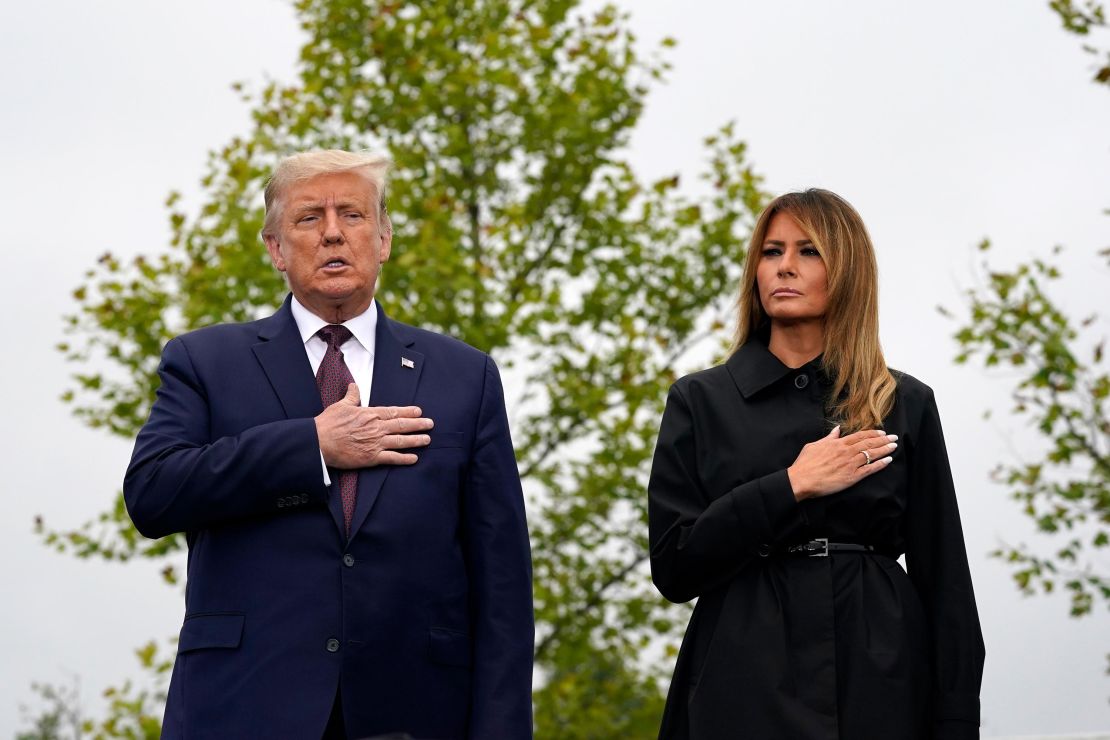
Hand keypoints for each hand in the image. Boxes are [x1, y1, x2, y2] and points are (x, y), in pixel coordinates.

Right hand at [314, 383, 432, 468]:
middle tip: (430, 424)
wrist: (319, 442)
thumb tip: (353, 385)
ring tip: (427, 439)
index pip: (394, 412)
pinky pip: (392, 458)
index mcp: (370, 414)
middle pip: (402, 425)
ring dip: (416, 440)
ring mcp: (375, 443)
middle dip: (418, 424)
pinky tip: (414, 458)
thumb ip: (351, 396)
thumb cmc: (328, 424)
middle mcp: (376, 428)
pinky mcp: (371, 458)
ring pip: (401, 441)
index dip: (408, 412)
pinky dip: (404, 458)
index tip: (419, 411)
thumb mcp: (340, 406)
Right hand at [786, 426, 896, 500]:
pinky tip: (888, 460)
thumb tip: (837, 430)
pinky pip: (869, 469)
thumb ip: (828, 438)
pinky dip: (880, 464)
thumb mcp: (814, 445)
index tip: (882, 432)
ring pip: (872, 454)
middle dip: (883, 440)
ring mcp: (850, 464)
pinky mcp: (852, 477)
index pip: (859, 436)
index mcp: (838, 443)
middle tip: (894, 438)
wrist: (802, 479)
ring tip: (894, 446)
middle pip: (869, 443)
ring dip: (885, 449)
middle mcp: (846, 452)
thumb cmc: (805, 464)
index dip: (872, 434)